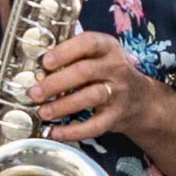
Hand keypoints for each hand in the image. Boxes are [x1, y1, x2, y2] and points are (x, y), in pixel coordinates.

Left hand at [29, 31, 152, 143]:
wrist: (141, 100)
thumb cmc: (109, 73)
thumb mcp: (99, 55)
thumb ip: (73, 54)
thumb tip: (39, 65)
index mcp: (109, 48)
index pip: (88, 43)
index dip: (65, 52)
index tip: (45, 62)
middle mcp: (116, 68)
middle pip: (84, 72)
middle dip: (56, 83)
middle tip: (35, 92)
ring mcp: (118, 93)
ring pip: (89, 97)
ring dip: (62, 106)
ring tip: (43, 112)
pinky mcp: (116, 116)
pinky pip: (95, 125)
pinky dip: (73, 131)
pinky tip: (56, 132)